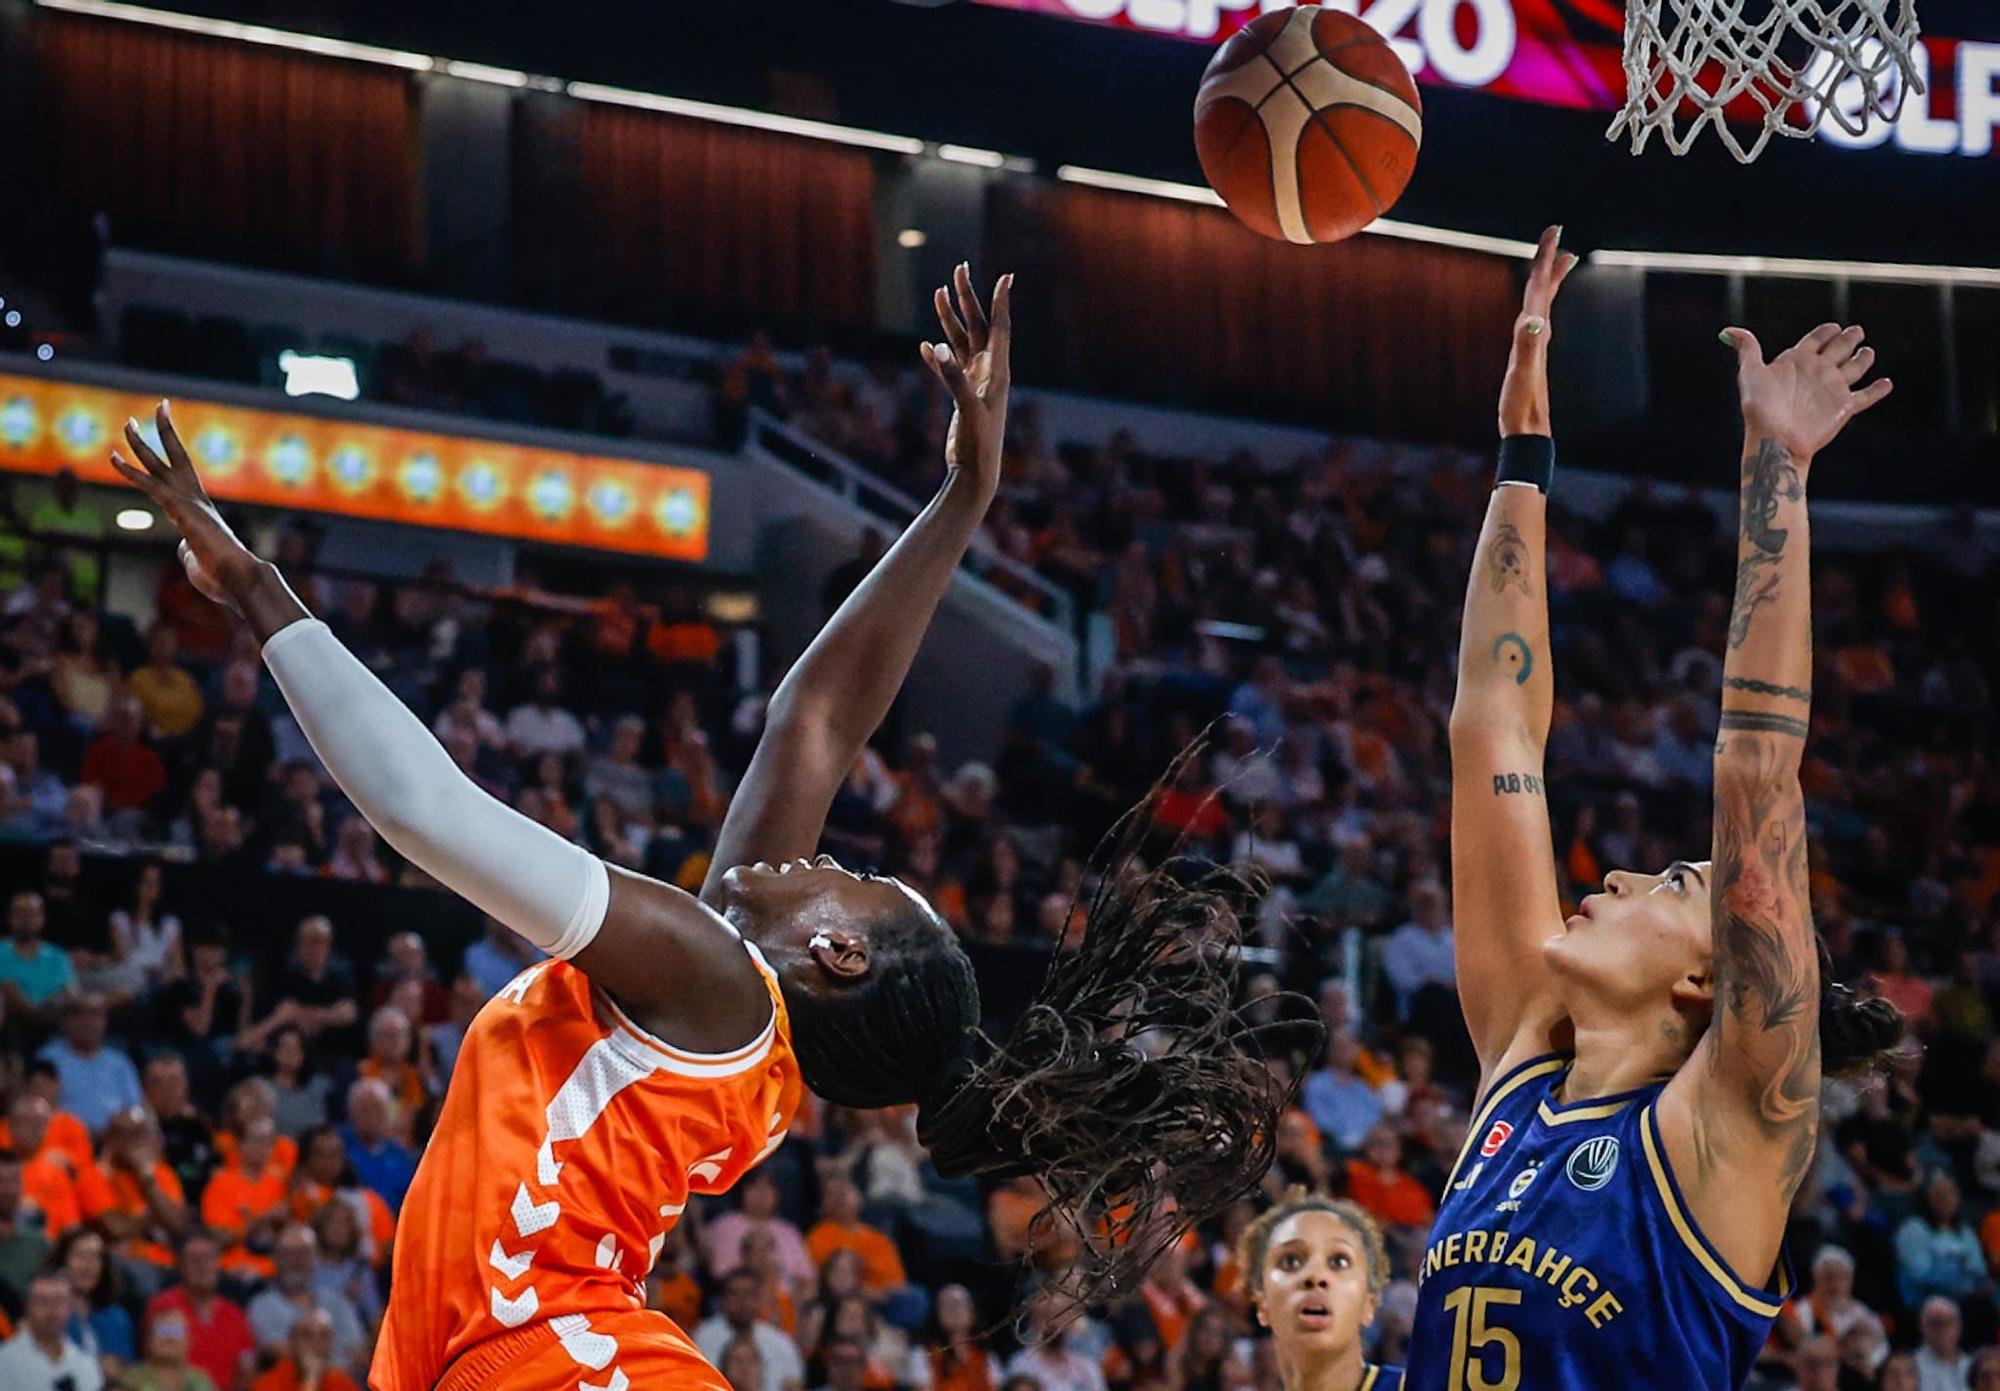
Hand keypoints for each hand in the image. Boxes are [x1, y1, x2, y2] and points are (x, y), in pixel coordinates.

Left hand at [110, 402, 263, 611]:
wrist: (240, 576)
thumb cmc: (224, 576)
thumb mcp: (200, 559)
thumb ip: (188, 548)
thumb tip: (183, 547)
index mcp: (201, 509)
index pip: (183, 474)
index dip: (173, 454)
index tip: (167, 435)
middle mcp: (196, 499)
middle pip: (177, 456)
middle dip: (165, 432)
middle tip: (158, 410)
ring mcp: (188, 502)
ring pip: (161, 464)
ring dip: (141, 443)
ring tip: (128, 423)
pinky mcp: (180, 509)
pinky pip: (149, 484)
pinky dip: (129, 470)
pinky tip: (113, 458)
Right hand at [920, 263, 1013, 498]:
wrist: (976, 473)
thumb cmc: (980, 444)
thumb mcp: (969, 410)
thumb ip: (954, 378)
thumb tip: (938, 348)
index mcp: (998, 372)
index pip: (1000, 328)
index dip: (1001, 302)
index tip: (1005, 277)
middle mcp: (989, 373)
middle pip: (978, 326)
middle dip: (968, 298)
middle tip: (960, 269)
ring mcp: (974, 383)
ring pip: (962, 342)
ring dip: (950, 319)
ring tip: (940, 292)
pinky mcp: (962, 397)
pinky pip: (948, 368)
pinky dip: (938, 355)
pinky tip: (926, 345)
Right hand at [1498, 226, 1575, 436]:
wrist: (1529, 432)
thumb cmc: (1522, 405)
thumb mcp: (1521, 373)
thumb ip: (1527, 346)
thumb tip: (1533, 321)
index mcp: (1536, 331)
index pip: (1540, 286)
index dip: (1545, 256)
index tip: (1554, 228)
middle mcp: (1540, 333)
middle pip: (1545, 289)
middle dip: (1549, 260)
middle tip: (1556, 233)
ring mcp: (1537, 344)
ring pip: (1544, 303)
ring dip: (1549, 280)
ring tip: (1559, 261)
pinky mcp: (1531, 355)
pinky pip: (1536, 320)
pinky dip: (1538, 305)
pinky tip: (1537, 309)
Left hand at [1722, 323, 1892, 463]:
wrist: (1775, 439)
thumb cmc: (1760, 408)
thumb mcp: (1751, 373)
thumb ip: (1747, 349)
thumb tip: (1728, 330)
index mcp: (1797, 361)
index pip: (1815, 340)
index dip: (1824, 332)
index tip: (1832, 326)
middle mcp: (1817, 372)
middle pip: (1838, 349)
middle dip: (1848, 339)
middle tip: (1857, 330)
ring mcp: (1832, 389)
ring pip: (1855, 368)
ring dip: (1863, 359)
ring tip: (1867, 351)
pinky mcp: (1844, 407)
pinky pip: (1866, 396)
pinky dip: (1878, 389)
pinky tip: (1886, 382)